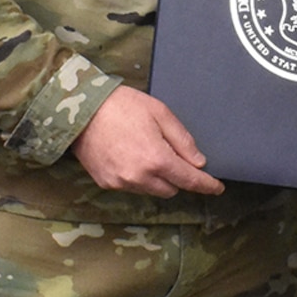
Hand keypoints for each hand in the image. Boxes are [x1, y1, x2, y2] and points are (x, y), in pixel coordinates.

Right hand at [72, 86, 223, 196]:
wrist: (80, 109)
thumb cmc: (122, 106)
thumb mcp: (160, 113)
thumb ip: (182, 141)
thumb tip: (198, 162)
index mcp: (157, 160)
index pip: (190, 180)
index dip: (206, 185)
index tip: (217, 188)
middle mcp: (140, 177)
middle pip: (171, 189)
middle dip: (177, 176)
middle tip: (170, 154)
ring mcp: (121, 182)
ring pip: (151, 190)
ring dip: (156, 178)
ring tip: (145, 151)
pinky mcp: (106, 183)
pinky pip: (131, 186)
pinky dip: (137, 177)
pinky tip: (128, 155)